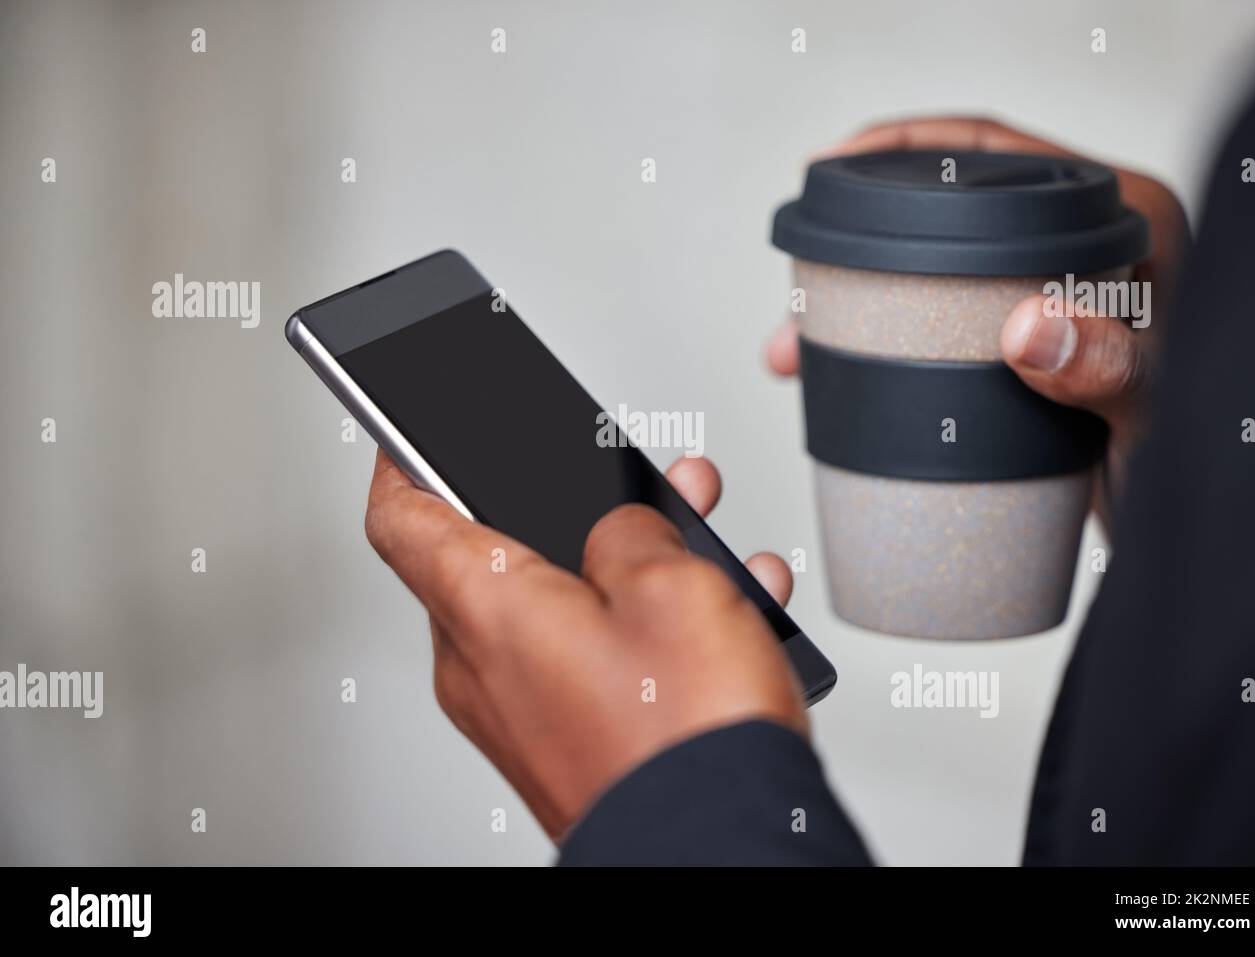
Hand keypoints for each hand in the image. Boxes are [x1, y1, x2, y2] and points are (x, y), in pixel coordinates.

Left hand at [364, 449, 805, 840]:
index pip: (401, 516)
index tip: (409, 428)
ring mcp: (523, 716)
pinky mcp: (565, 748)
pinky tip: (715, 620)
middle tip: (627, 485)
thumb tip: (622, 530)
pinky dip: (641, 629)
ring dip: (623, 566)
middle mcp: (483, 669)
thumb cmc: (684, 739)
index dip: (400, 457)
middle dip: (569, 507)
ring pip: (559, 607)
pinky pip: (590, 663)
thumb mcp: (670, 584)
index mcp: (485, 609)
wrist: (720, 855)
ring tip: (698, 547)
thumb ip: (631, 530)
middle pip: (498, 555)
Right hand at [768, 116, 1190, 523]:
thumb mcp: (1154, 405)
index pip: (1000, 157)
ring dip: (857, 312)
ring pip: (934, 283)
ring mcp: (1053, 308)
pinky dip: (884, 358)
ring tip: (794, 351)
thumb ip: (1105, 363)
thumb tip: (1029, 329)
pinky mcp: (1027, 361)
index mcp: (1127, 222)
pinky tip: (837, 383)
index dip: (908, 146)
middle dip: (860, 247)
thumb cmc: (1199, 453)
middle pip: (951, 221)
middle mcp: (1085, 255)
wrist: (1198, 535)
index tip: (834, 166)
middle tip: (800, 284)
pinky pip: (940, 338)